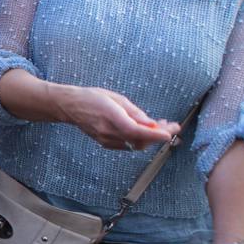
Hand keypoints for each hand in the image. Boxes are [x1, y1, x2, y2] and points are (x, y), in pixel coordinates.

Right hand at [62, 85, 179, 150]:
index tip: (169, 134)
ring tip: (161, 127)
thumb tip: (151, 124)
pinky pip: (127, 145)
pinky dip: (140, 140)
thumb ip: (135, 112)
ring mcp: (106, 140)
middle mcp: (107, 131)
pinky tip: (145, 131)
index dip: (154, 134)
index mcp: (110, 116)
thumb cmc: (92, 97)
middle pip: (139, 140)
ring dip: (151, 138)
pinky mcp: (105, 143)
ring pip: (135, 145)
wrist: (70, 106)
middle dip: (158, 135)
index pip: (136, 130)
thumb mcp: (116, 98)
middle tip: (173, 126)